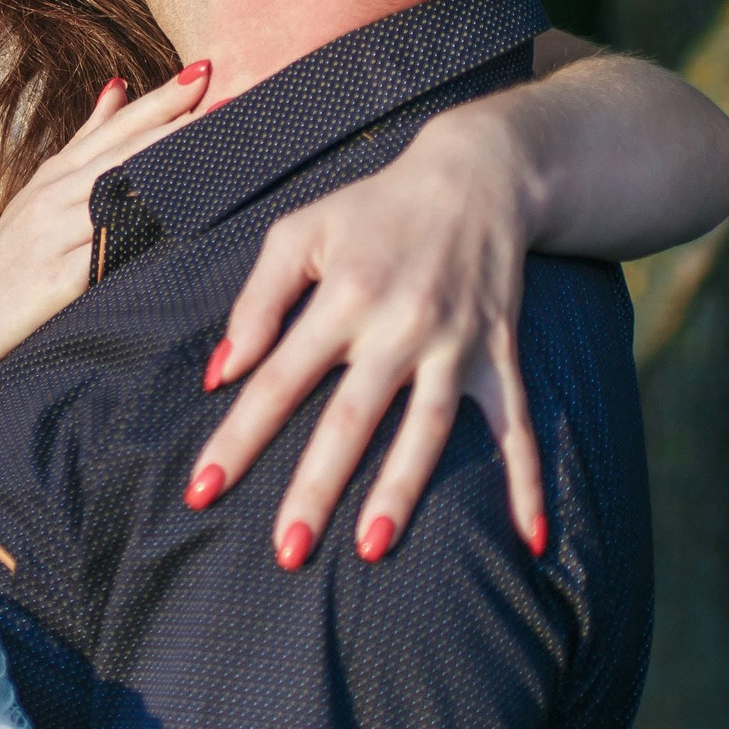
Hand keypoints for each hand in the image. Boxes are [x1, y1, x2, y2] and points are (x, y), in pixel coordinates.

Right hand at [0, 61, 211, 376]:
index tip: (206, 69)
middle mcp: (58, 195)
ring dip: (168, 171)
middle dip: (178, 125)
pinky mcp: (58, 278)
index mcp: (60, 172)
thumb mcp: (44, 188)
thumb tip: (120, 87)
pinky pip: (107, 251)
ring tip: (217, 151)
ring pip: (119, 192)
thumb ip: (86, 140)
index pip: (118, 126)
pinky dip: (139, 235)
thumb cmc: (9, 254)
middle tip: (230, 100)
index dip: (161, 99)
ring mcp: (56, 234)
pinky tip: (177, 227)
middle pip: (127, 152)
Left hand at [185, 108, 546, 569]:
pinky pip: (517, 426)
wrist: (477, 176)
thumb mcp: (299, 233)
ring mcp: (456, 345)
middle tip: (286, 551)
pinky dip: (526, 481)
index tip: (200, 490)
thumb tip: (221, 373)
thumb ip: (256, 302)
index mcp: (342, 296)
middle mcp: (399, 325)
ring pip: (427, 429)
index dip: (238, 436)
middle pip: (352, 417)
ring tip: (372, 549)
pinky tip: (528, 538)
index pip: (279, 379)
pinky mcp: (500, 355)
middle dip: (316, 486)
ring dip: (401, 490)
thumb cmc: (372, 210)